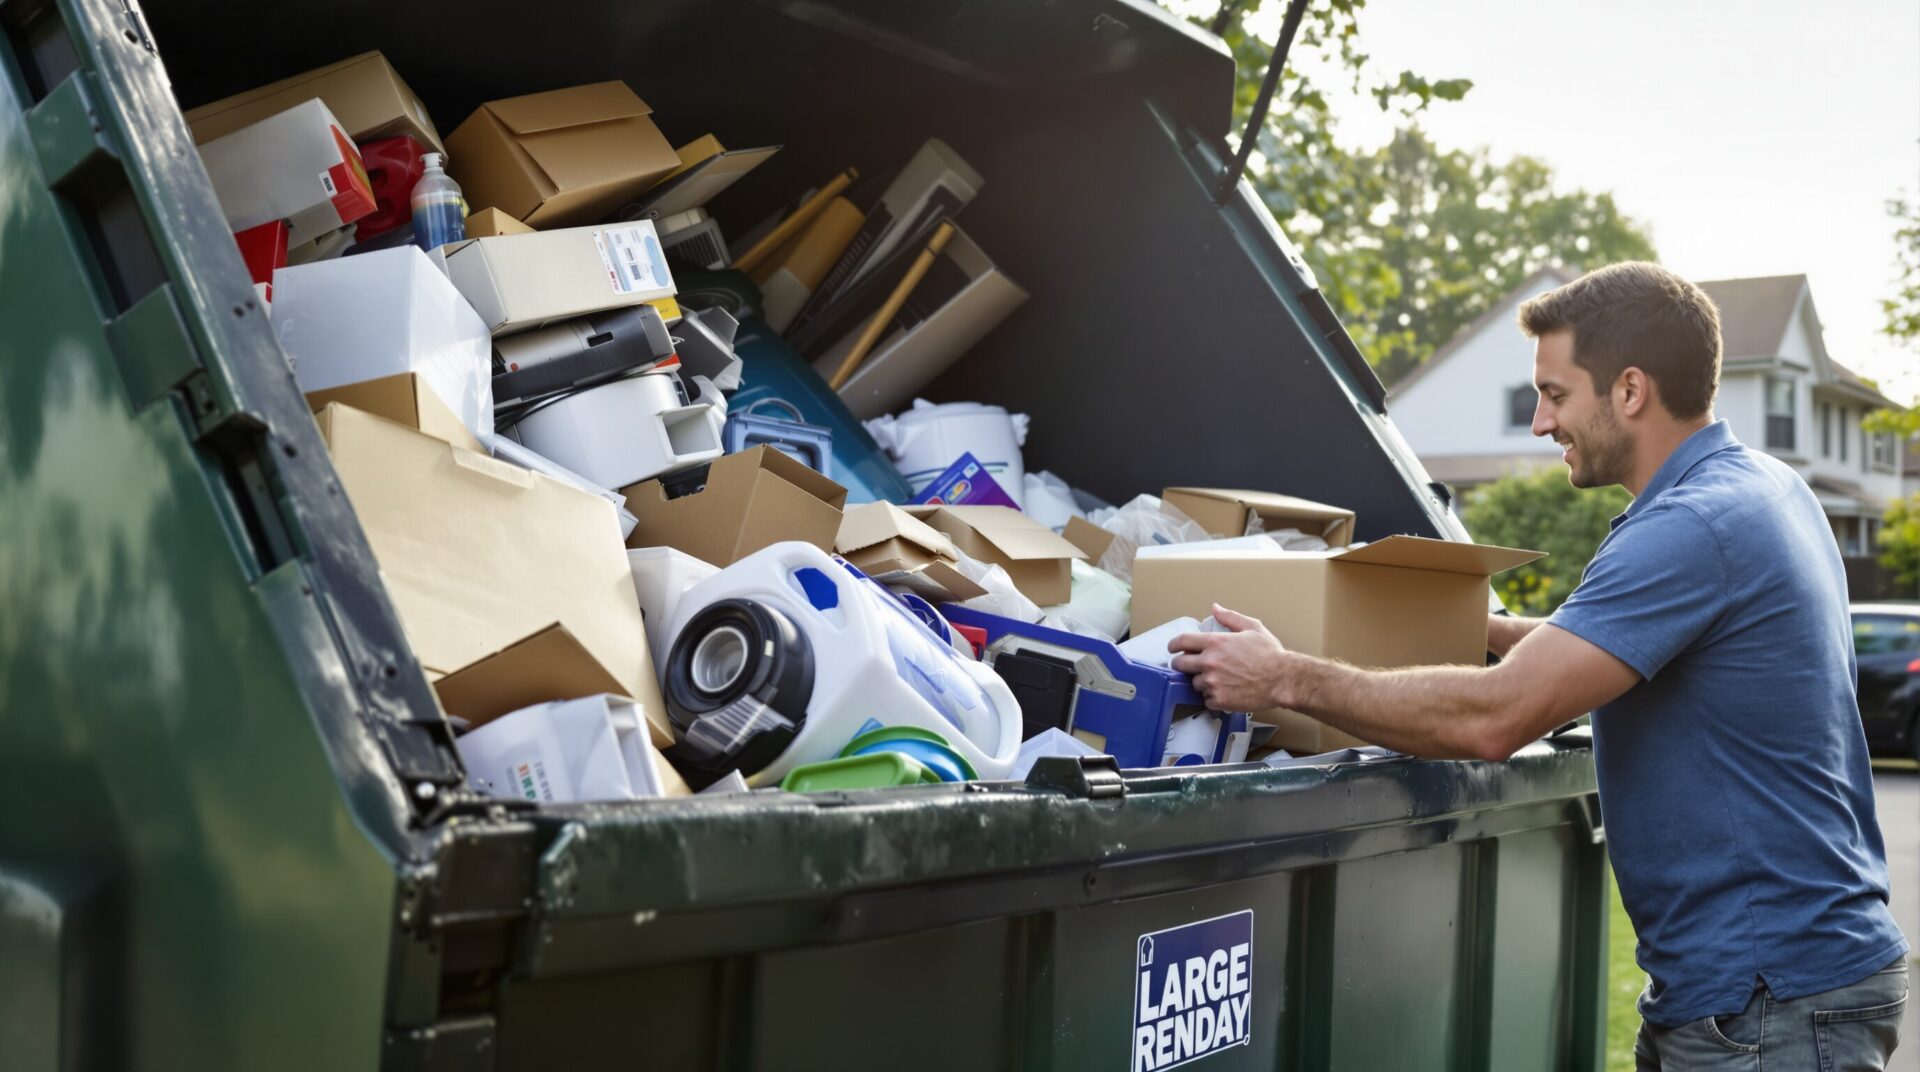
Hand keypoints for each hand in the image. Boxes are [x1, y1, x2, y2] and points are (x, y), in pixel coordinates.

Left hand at [1168, 604, 1289, 711]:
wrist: (1283, 679)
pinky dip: (1213, 697)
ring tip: (1218, 679)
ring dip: (1201, 682)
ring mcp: (1213, 682)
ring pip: (1194, 684)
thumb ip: (1230, 617)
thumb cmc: (1271, 655)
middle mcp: (1210, 663)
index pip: (1181, 642)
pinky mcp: (1219, 700)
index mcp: (1216, 643)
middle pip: (1180, 664)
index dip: (1173, 645)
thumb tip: (1216, 608)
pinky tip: (1225, 691)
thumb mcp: (1252, 628)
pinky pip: (1206, 700)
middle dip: (1182, 664)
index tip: (1173, 648)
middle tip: (1190, 666)